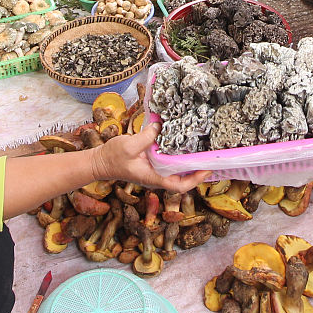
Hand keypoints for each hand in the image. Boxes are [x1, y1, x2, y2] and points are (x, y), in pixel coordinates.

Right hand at [91, 124, 209, 190]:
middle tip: (212, 156)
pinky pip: (168, 161)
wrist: (99, 161)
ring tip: (202, 148)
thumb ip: (146, 138)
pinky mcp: (151, 162)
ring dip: (189, 161)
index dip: (196, 180)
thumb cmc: (113, 158)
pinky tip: (183, 141)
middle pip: (183, 178)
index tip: (207, 170)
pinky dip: (177, 153)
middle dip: (198, 170)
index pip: (180, 185)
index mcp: (154, 177)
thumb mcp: (129, 146)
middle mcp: (157, 176)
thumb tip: (161, 127)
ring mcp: (154, 170)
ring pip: (177, 170)